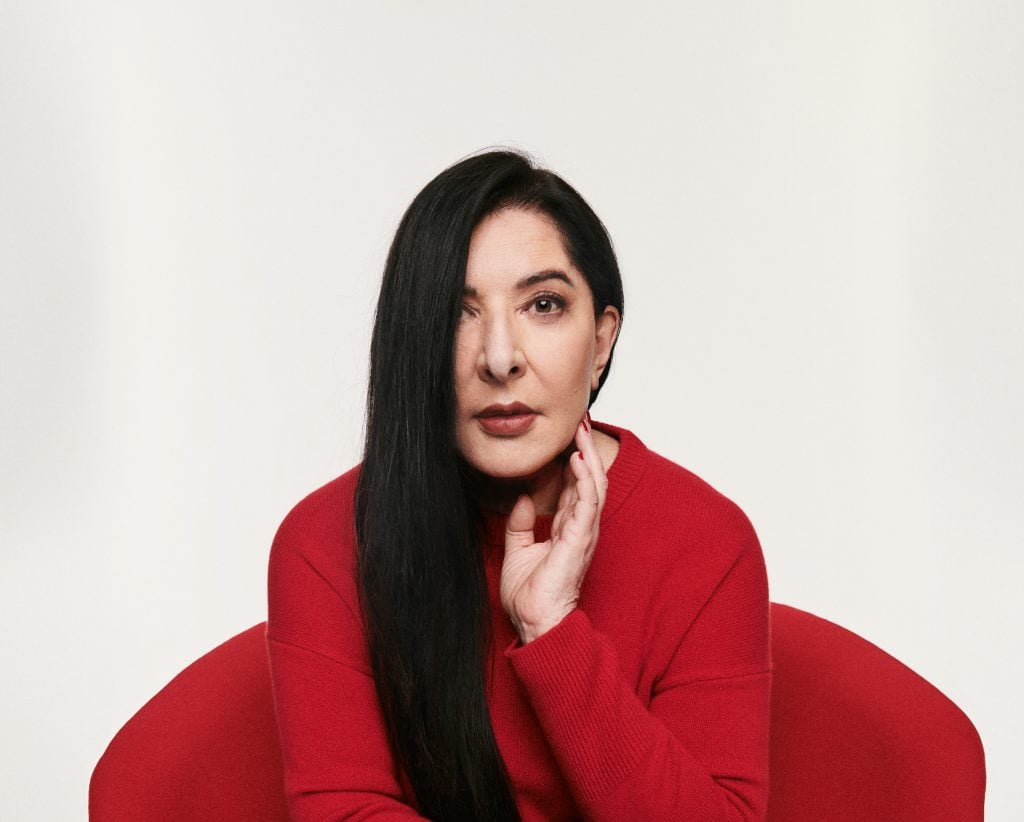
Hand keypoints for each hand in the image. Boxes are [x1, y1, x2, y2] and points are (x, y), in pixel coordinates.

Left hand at [499, 418, 608, 643]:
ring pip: (594, 485)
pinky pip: (588, 502)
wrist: (535, 623)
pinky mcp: (580, 539)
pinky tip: (577, 458)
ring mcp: (584, 533)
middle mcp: (581, 528)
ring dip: (589, 455)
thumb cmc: (530, 595)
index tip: (568, 435)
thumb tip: (522, 498)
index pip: (575, 486)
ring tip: (581, 429)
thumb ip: (521, 525)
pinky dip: (585, 478)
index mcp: (568, 529)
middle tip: (580, 421)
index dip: (573, 460)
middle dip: (585, 449)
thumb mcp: (519, 551)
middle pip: (589, 479)